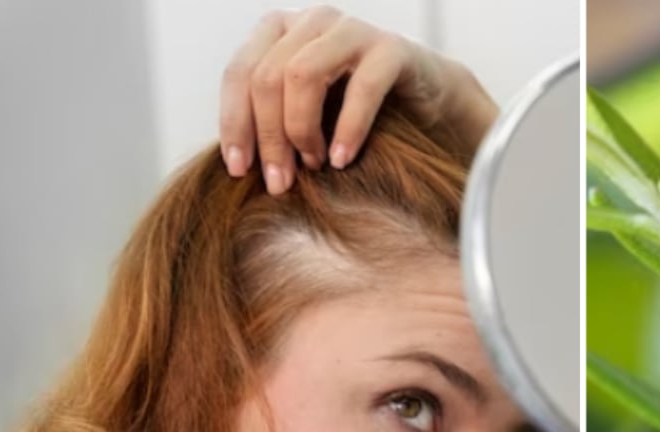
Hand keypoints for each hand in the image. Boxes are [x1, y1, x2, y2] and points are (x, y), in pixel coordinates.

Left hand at [218, 6, 496, 194]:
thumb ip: (268, 123)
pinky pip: (362, 87)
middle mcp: (312, 22)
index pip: (240, 72)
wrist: (425, 105)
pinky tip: (341, 160)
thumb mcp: (302, 115)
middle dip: (269, 136)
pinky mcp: (391, 49)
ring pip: (302, 73)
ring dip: (301, 129)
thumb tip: (234, 165)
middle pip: (267, 76)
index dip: (234, 122)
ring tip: (314, 167)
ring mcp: (352, 29)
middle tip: (279, 182)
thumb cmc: (352, 115)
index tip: (239, 170)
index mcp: (280, 31)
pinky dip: (348, 129)